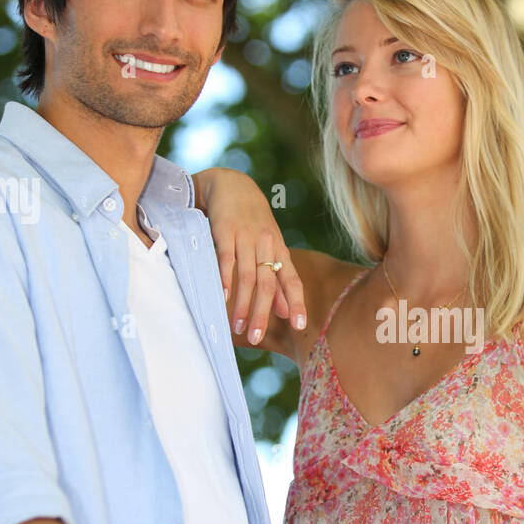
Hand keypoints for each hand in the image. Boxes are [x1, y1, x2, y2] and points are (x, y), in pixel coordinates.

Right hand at [194, 167, 306, 345]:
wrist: (232, 184)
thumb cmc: (253, 222)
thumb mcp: (270, 248)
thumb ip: (278, 281)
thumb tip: (287, 313)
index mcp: (280, 250)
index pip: (292, 280)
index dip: (297, 303)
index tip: (300, 326)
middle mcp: (267, 244)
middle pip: (267, 283)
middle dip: (262, 313)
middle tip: (257, 339)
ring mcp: (246, 237)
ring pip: (247, 275)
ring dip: (242, 304)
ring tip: (237, 328)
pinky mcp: (225, 230)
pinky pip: (226, 258)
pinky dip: (225, 279)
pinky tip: (223, 298)